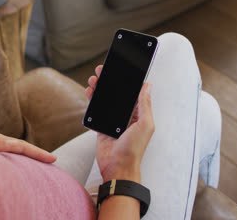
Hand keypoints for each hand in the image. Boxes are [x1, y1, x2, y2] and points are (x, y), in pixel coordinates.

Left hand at [0, 128, 56, 162]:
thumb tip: (7, 145)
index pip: (20, 145)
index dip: (37, 152)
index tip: (53, 159)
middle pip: (19, 145)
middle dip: (35, 152)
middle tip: (52, 160)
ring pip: (11, 146)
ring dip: (25, 153)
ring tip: (37, 162)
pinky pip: (2, 148)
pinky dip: (13, 153)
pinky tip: (12, 161)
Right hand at [86, 65, 154, 182]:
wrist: (117, 168)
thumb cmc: (134, 149)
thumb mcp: (144, 125)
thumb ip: (144, 105)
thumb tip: (148, 86)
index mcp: (139, 114)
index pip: (133, 93)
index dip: (127, 80)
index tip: (120, 69)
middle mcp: (126, 116)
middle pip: (117, 94)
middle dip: (110, 82)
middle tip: (102, 70)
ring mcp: (113, 121)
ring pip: (105, 100)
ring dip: (100, 89)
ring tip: (93, 79)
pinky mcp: (102, 126)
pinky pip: (96, 110)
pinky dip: (92, 100)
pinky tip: (89, 92)